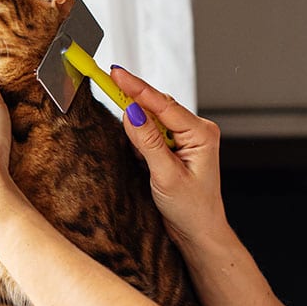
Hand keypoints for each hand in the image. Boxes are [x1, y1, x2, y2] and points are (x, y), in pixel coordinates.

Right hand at [113, 66, 228, 248]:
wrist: (199, 232)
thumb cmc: (191, 209)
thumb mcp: (166, 175)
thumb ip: (148, 142)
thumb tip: (130, 111)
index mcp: (202, 133)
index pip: (163, 104)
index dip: (136, 87)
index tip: (115, 72)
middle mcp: (197, 130)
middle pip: (157, 104)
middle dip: (132, 97)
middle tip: (104, 80)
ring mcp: (186, 137)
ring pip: (153, 117)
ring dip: (135, 118)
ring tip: (121, 120)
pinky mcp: (175, 146)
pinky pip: (152, 131)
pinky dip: (138, 133)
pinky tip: (132, 137)